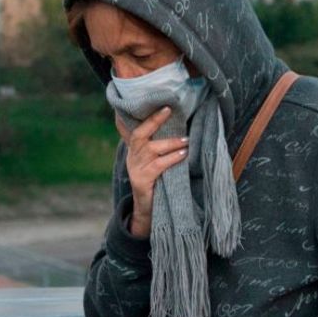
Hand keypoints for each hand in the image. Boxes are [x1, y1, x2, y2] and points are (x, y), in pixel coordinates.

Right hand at [115, 108, 188, 236]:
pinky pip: (158, 165)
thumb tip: (181, 130)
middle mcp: (132, 157)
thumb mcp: (155, 162)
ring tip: (185, 140)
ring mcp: (135, 169)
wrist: (147, 210)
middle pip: (139, 135)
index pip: (137, 129)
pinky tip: (182, 154)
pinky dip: (171, 158)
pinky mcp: (141, 181)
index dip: (149, 117)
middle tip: (169, 111)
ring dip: (170, 143)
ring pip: (151, 149)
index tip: (164, 106)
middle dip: (154, 121)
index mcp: (134, 151)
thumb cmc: (156, 182)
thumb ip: (161, 148)